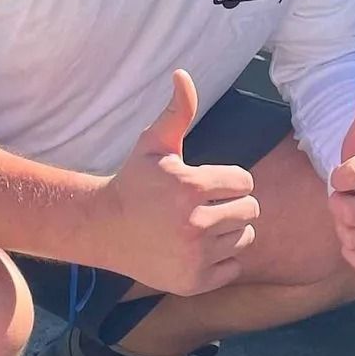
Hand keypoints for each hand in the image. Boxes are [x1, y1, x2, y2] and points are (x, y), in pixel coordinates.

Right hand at [92, 71, 259, 296]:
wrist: (104, 228)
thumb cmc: (134, 182)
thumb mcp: (154, 144)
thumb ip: (177, 111)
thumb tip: (183, 74)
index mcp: (191, 187)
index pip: (245, 182)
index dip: (229, 180)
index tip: (208, 184)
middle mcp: (195, 223)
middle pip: (250, 211)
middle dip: (234, 205)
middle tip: (208, 206)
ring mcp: (195, 256)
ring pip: (244, 238)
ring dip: (229, 231)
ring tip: (201, 226)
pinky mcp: (193, 281)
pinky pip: (233, 267)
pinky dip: (221, 260)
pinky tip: (198, 249)